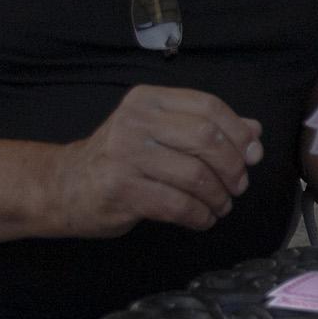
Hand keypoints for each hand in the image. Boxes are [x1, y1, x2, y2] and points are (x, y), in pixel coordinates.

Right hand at [45, 86, 262, 235]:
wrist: (63, 186)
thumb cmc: (120, 159)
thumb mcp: (160, 132)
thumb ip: (206, 128)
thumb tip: (255, 132)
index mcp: (149, 100)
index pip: (209, 107)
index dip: (239, 133)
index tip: (252, 156)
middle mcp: (136, 121)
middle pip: (207, 139)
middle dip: (232, 167)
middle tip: (238, 185)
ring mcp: (125, 155)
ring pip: (195, 176)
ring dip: (218, 197)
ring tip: (220, 206)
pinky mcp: (121, 190)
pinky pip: (177, 205)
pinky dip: (199, 215)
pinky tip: (202, 218)